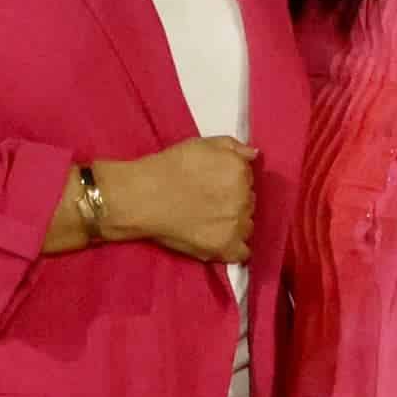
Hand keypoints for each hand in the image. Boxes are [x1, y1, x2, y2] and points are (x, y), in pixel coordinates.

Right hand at [102, 136, 258, 264]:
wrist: (142, 197)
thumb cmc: (168, 168)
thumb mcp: (201, 144)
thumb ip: (233, 146)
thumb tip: (254, 155)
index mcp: (240, 170)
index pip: (248, 178)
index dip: (231, 181)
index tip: (215, 185)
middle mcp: (243, 197)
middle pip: (249, 203)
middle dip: (234, 202)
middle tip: (209, 203)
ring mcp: (236, 225)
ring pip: (247, 226)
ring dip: (234, 225)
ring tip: (210, 222)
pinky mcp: (225, 247)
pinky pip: (242, 252)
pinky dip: (232, 248)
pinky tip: (216, 240)